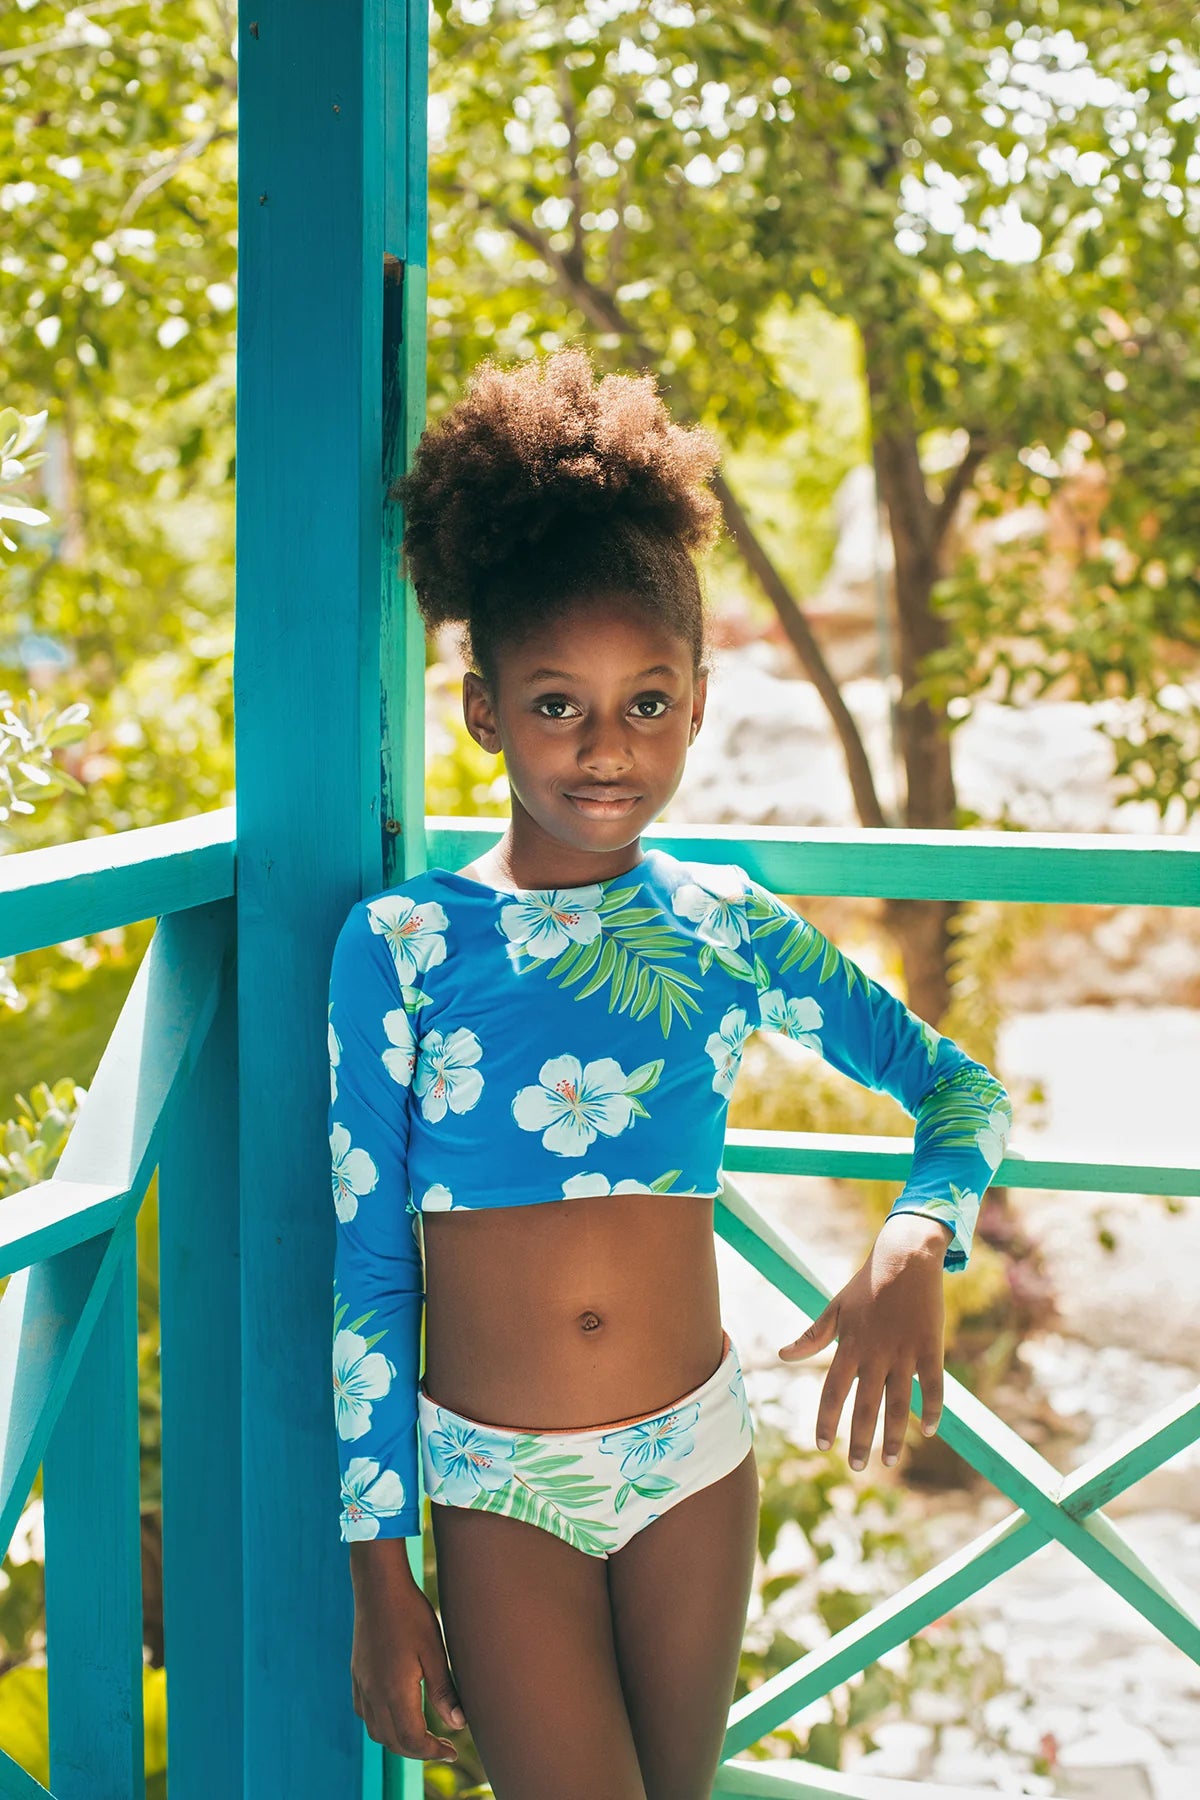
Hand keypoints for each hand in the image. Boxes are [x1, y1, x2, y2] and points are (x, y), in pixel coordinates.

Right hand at [349, 1541, 464, 1762]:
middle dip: (418, 1751)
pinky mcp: (357, 1674)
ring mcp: (362, 1684)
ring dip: (399, 1741)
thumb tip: (458, 1726)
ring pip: (376, 1731)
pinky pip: (365, 1714)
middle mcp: (373, 1694)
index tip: (452, 1750)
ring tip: (423, 1735)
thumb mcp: (434, 1651)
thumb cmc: (410, 1614)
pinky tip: (397, 1714)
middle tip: (442, 1747)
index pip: (412, 1740)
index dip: (433, 1752)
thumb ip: (444, 1691)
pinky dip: (382, 1725)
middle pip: (393, 1741)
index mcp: (394, 1691)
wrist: (378, 1586)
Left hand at [778, 1212, 949, 1469]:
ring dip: (894, 1436)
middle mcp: (875, 1355)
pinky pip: (933, 1387)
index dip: (827, 1421)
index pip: (833, 1393)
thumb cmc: (866, 1286)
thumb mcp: (834, 1309)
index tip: (822, 1445)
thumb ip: (812, 1337)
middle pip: (866, 1407)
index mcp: (849, 1346)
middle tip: (858, 1467)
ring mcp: (905, 1353)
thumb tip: (782, 1355)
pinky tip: (928, 1433)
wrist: (905, 1259)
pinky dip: (932, 1410)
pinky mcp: (930, 1349)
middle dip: (860, 1440)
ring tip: (889, 1461)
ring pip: (898, 1405)